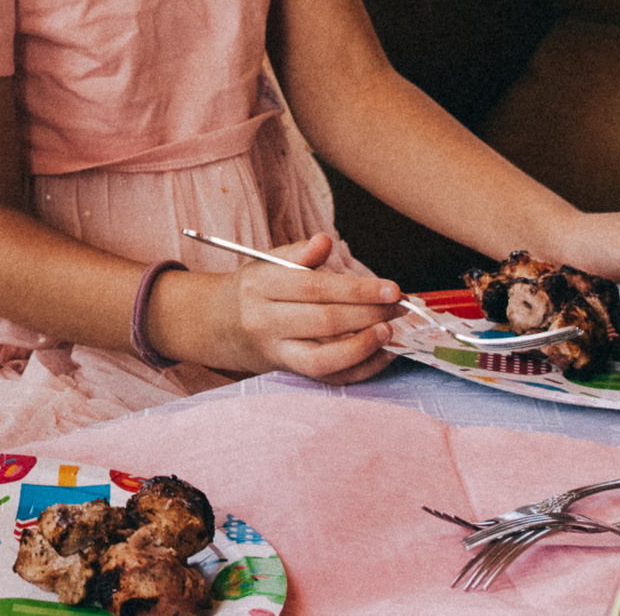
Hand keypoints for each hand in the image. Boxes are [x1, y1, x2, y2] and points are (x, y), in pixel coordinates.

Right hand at [159, 233, 402, 382]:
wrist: (220, 324)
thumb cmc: (254, 289)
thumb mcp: (266, 263)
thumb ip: (297, 253)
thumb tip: (324, 241)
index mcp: (260, 286)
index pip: (314, 287)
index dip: (357, 289)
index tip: (391, 288)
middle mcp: (264, 321)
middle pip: (324, 321)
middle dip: (369, 314)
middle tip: (399, 307)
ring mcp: (275, 351)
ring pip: (324, 358)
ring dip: (365, 345)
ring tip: (390, 331)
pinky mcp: (287, 372)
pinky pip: (328, 378)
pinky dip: (360, 369)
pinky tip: (382, 353)